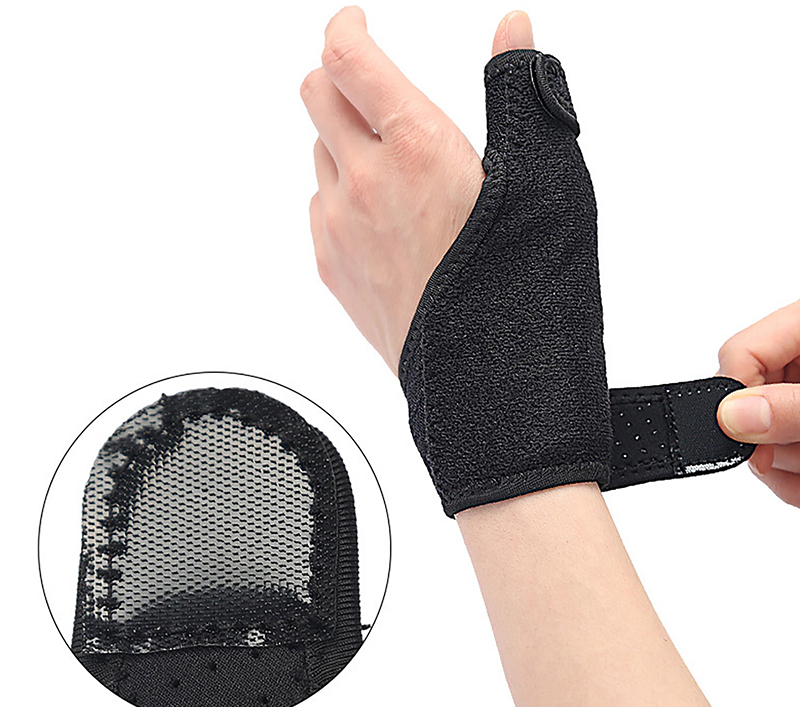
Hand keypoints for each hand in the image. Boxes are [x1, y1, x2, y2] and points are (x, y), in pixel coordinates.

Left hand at [301, 6, 533, 372]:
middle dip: (340, 78)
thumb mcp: (542, 179)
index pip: (346, 56)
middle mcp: (364, 184)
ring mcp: (340, 230)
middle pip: (314, 94)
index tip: (356, 24)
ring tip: (394, 169)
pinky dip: (340, 196)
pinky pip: (319, 208)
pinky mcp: (332, 269)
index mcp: (414, 148)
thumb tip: (512, 29)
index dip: (346, 27)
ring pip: (319, 154)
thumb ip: (518, 93)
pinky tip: (382, 219)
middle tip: (372, 89)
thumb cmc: (517, 286)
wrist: (488, 377)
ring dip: (344, 142)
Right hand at [717, 299, 799, 506]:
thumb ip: (795, 406)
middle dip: (766, 446)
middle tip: (794, 463)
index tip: (752, 447)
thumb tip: (732, 416)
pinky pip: (782, 459)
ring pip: (762, 438)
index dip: (735, 401)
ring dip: (786, 471)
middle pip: (747, 402)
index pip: (740, 354)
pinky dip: (793, 482)